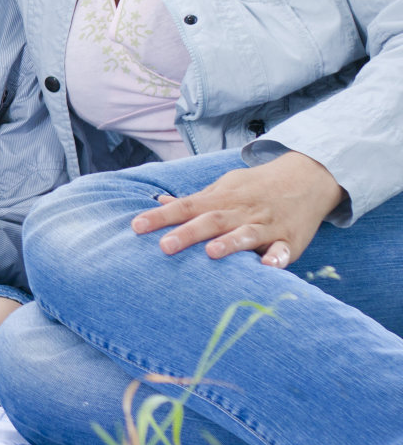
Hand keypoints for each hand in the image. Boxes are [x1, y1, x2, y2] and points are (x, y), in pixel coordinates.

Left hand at [131, 150, 344, 267]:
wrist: (308, 176)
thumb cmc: (257, 187)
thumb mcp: (224, 186)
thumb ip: (195, 199)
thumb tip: (160, 201)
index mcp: (221, 199)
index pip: (186, 206)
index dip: (160, 216)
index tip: (136, 226)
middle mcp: (241, 211)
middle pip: (211, 220)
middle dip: (187, 233)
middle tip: (164, 246)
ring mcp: (266, 225)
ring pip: (246, 234)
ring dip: (229, 243)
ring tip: (211, 253)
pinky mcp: (291, 239)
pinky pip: (284, 249)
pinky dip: (277, 257)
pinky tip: (269, 267)